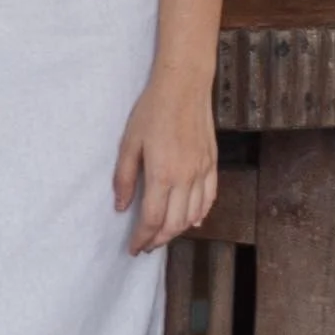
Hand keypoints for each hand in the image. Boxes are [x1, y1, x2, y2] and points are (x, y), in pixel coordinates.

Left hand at [113, 74, 216, 253]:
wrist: (184, 86)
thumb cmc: (152, 111)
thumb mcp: (129, 143)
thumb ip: (124, 178)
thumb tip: (121, 207)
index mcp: (162, 174)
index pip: (153, 219)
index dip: (142, 238)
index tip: (133, 248)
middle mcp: (186, 178)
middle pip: (174, 224)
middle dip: (159, 240)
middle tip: (146, 246)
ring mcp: (202, 172)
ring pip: (193, 215)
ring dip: (178, 231)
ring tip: (163, 235)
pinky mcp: (212, 164)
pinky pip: (210, 198)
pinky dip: (200, 214)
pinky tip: (192, 221)